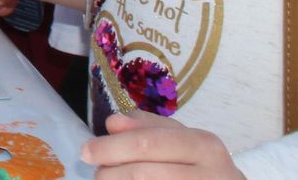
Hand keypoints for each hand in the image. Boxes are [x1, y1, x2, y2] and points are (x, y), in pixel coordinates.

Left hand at [81, 111, 243, 177]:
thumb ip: (148, 128)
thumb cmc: (202, 165)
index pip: (149, 143)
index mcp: (203, 144)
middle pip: (145, 172)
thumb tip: (112, 123)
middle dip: (111, 172)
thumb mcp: (182, 140)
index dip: (112, 147)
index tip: (85, 152)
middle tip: (96, 174)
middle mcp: (211, 173)